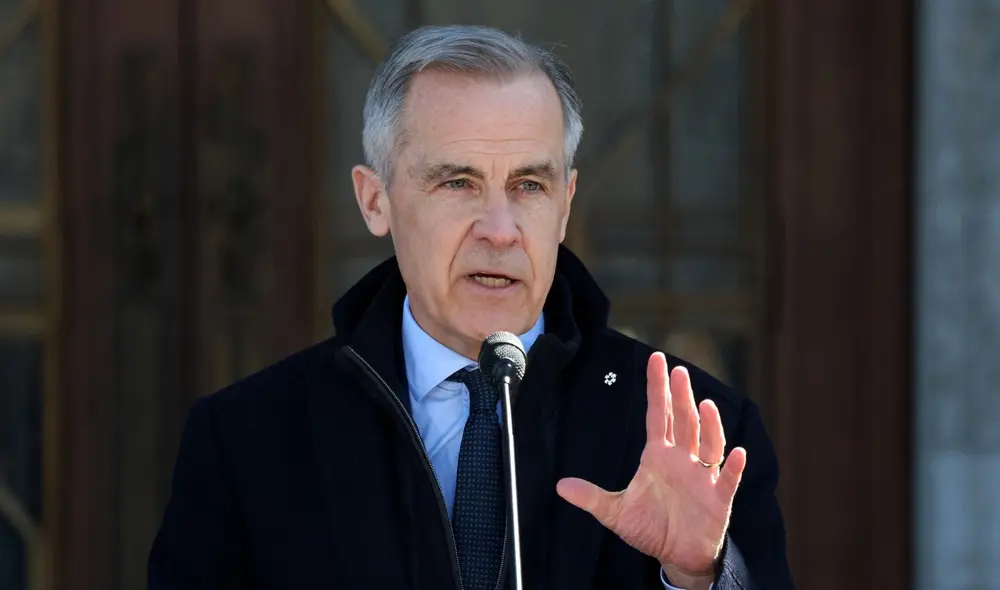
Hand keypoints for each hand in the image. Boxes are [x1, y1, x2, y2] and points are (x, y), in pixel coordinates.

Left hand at [556, 352, 746, 581]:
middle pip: (684, 422)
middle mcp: (683, 460)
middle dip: (681, 397)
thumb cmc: (651, 528)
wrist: (677, 555)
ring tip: (705, 405)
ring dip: (709, 426)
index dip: (657, 389)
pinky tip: (737, 453)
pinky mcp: (718, 497)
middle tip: (679, 371)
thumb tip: (560, 487)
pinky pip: (727, 479)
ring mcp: (703, 476)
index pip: (658, 416)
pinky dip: (734, 466)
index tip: (656, 360)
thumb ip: (592, 497)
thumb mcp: (616, 512)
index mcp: (658, 456)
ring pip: (708, 444)